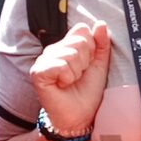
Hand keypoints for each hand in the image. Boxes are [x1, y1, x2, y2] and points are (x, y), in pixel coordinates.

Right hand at [30, 21, 110, 136]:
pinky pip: (60, 65)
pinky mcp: (38, 72)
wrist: (79, 116)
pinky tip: (62, 85)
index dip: (91, 48)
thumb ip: (102, 44)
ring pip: (71, 54)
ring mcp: (44, 60)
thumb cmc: (87, 92)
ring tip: (71, 82)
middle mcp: (53, 50)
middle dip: (85, 62)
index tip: (88, 64)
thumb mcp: (99, 65)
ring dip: (77, 72)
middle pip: (78, 41)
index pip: (82, 30)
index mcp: (66, 46)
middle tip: (79, 76)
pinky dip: (67, 77)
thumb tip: (101, 24)